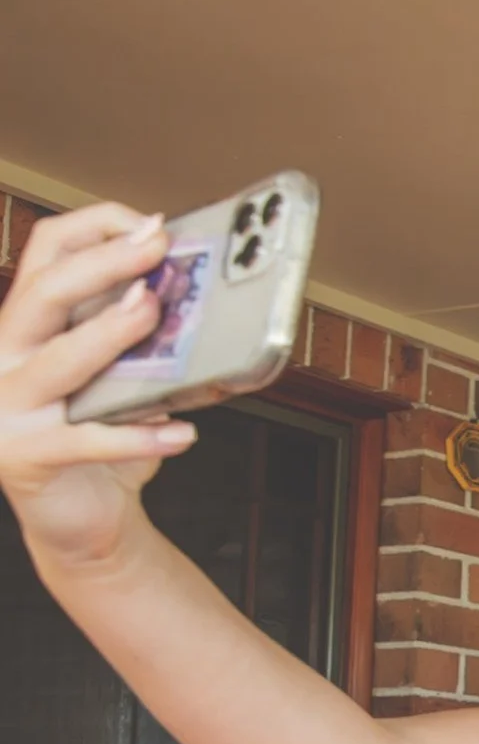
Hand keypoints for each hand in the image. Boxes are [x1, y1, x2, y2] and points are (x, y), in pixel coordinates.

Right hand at [0, 205, 197, 564]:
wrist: (82, 516)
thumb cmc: (103, 434)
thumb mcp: (121, 375)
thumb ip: (139, 339)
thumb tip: (195, 296)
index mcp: (24, 324)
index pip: (44, 253)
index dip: (94, 229)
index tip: (151, 226)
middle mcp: (3, 356)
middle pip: (44, 292)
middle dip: (104, 264)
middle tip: (158, 249)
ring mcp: (7, 407)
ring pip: (59, 359)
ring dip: (111, 332)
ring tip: (156, 313)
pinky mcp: (27, 457)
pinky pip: (88, 439)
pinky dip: (141, 435)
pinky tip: (185, 432)